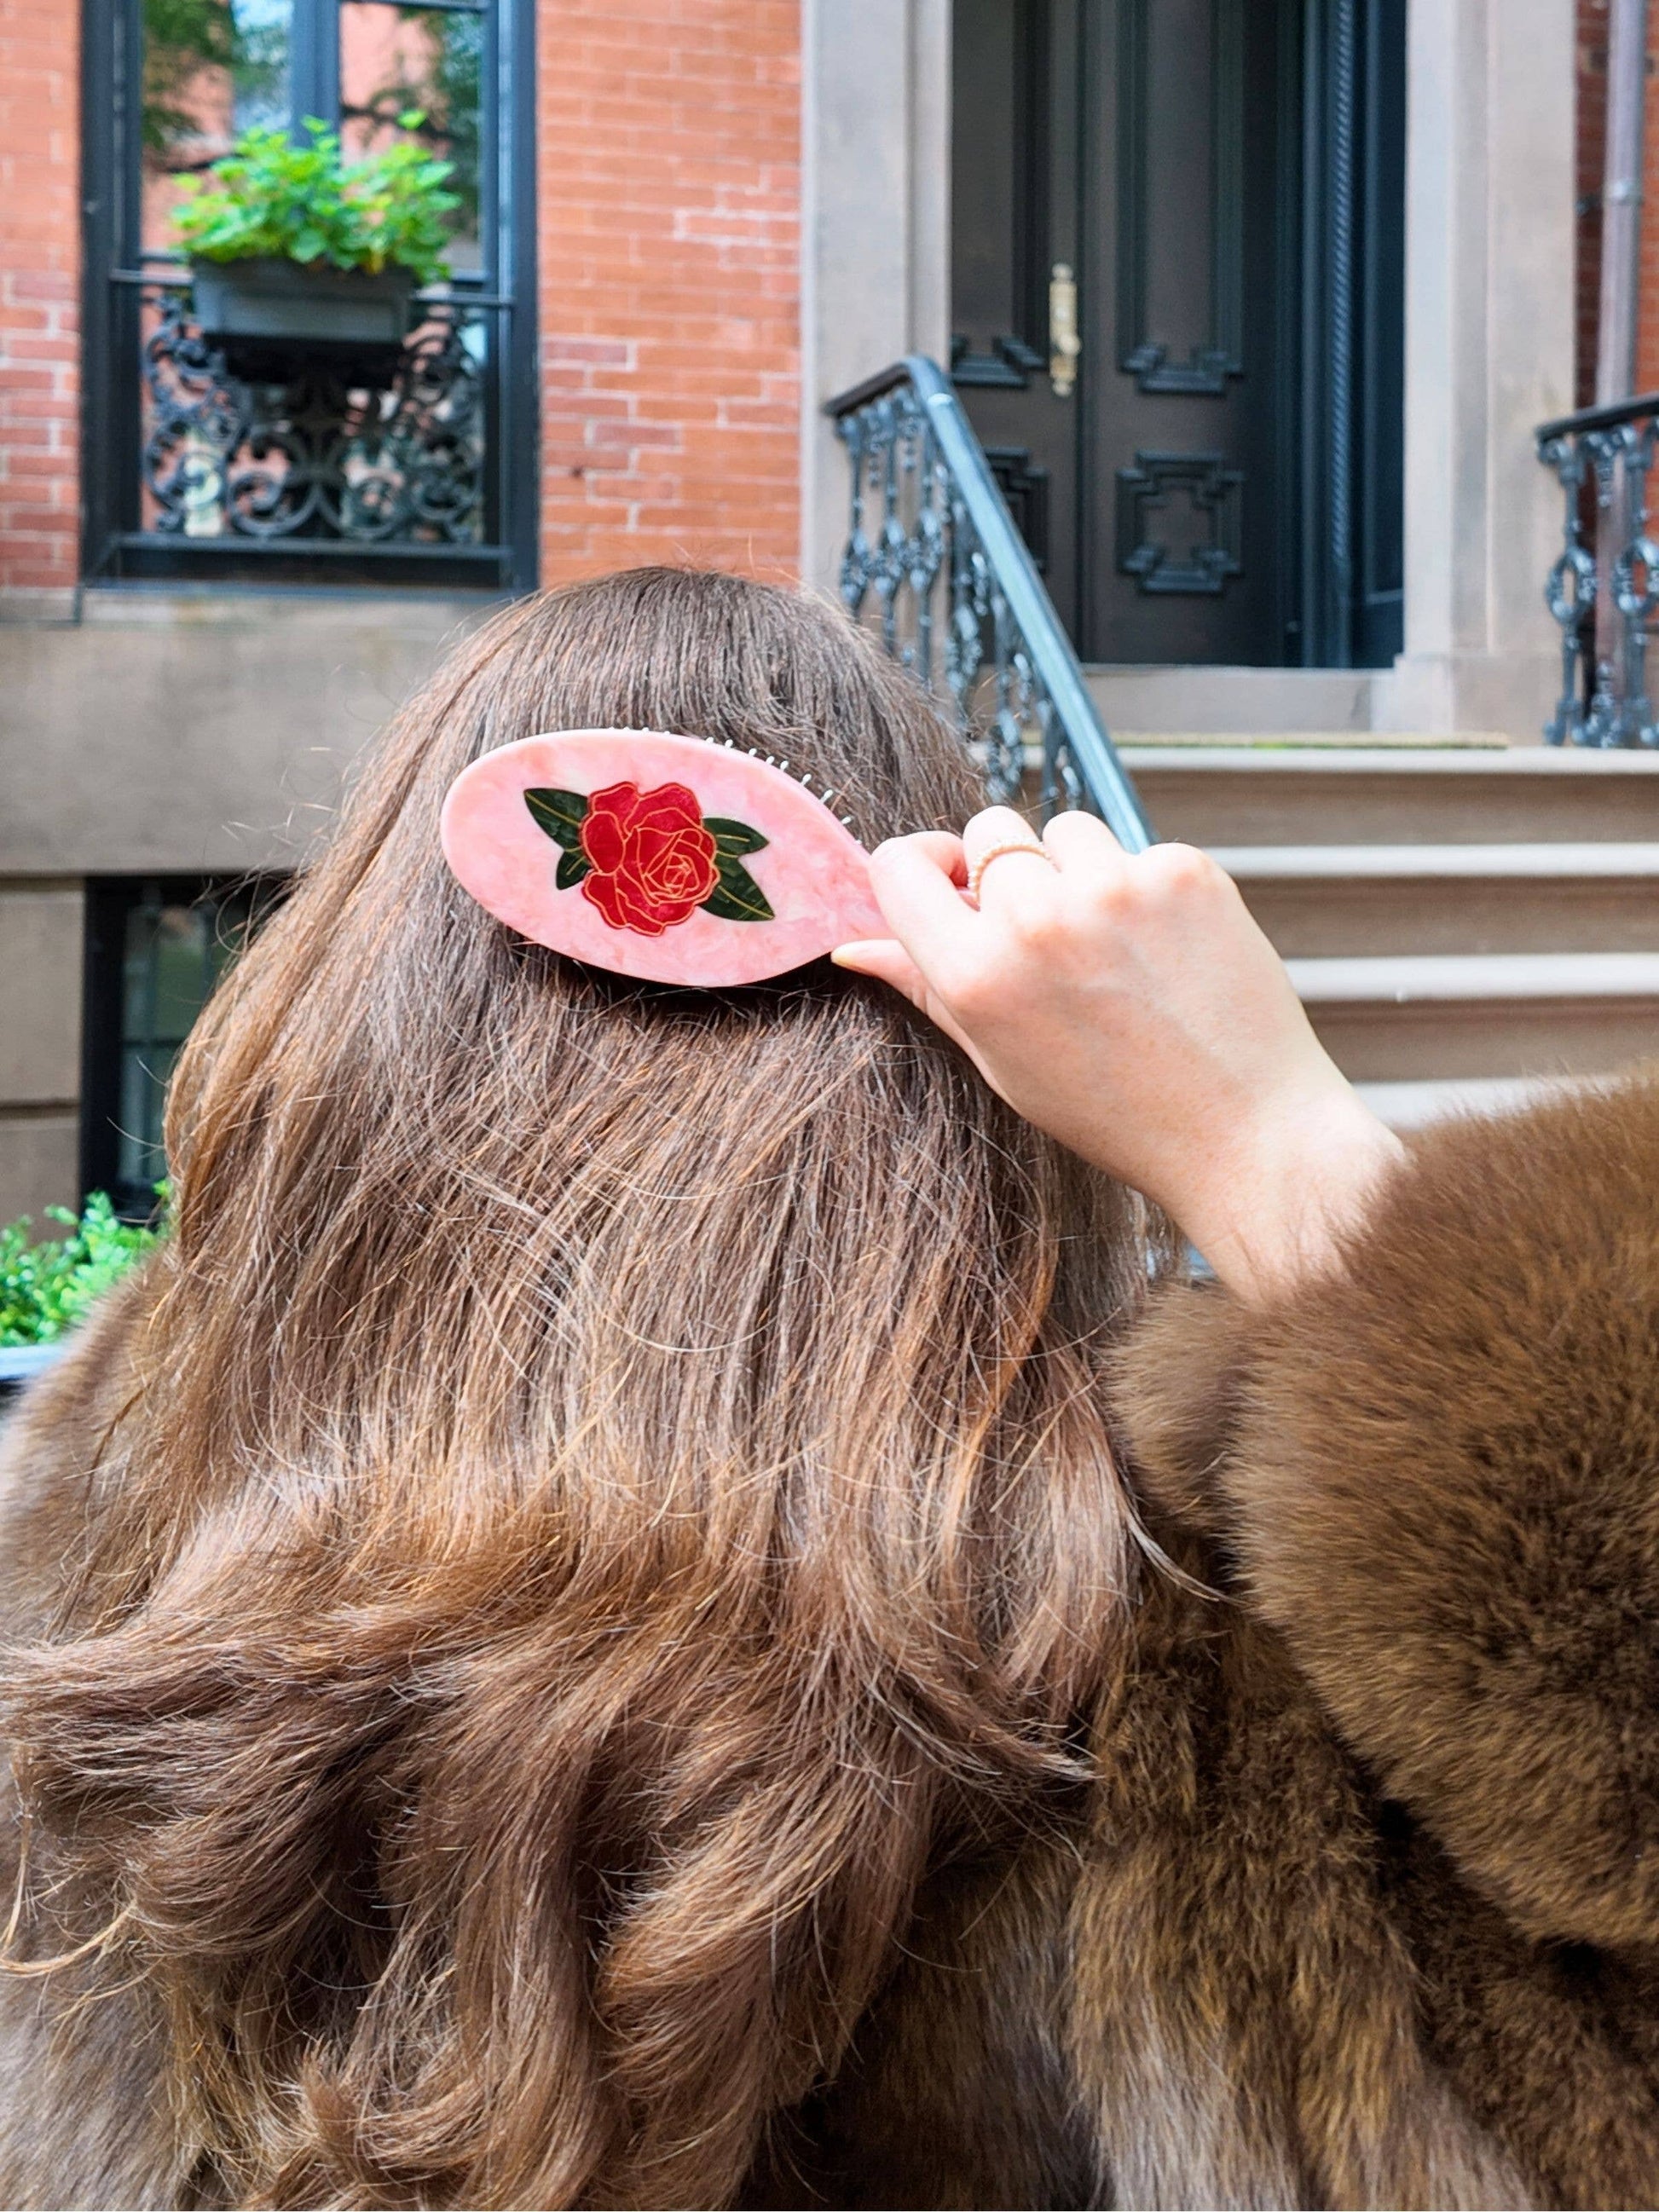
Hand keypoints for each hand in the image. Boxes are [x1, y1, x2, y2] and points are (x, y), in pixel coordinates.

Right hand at [833, 807, 1404, 1303]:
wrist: (1247, 1131)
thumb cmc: (1115, 1111)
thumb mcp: (1002, 1062)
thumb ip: (928, 989)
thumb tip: (854, 944)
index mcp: (976, 974)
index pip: (899, 865)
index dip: (922, 866)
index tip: (949, 881)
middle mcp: (1038, 920)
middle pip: (989, 829)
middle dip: (1007, 868)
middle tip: (1050, 935)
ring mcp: (1116, 888)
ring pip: (1066, 829)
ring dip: (1079, 871)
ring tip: (1117, 950)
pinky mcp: (1185, 871)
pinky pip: (1138, 848)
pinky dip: (1145, 888)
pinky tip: (1169, 953)